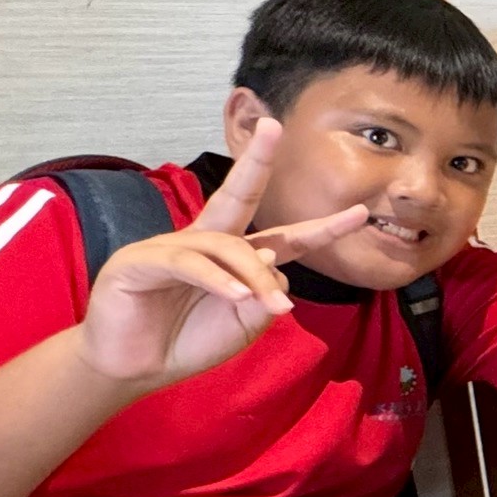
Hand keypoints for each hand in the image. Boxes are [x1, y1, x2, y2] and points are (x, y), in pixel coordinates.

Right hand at [73, 120, 370, 391]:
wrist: (134, 369)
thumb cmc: (187, 343)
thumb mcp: (242, 326)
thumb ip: (264, 300)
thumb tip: (276, 268)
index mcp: (234, 257)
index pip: (285, 238)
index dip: (321, 228)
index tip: (361, 213)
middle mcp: (205, 242)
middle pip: (237, 195)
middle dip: (256, 161)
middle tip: (274, 126)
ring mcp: (170, 247)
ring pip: (225, 245)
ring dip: (254, 273)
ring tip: (271, 303)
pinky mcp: (140, 262)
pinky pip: (188, 263)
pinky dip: (217, 279)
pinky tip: (236, 295)